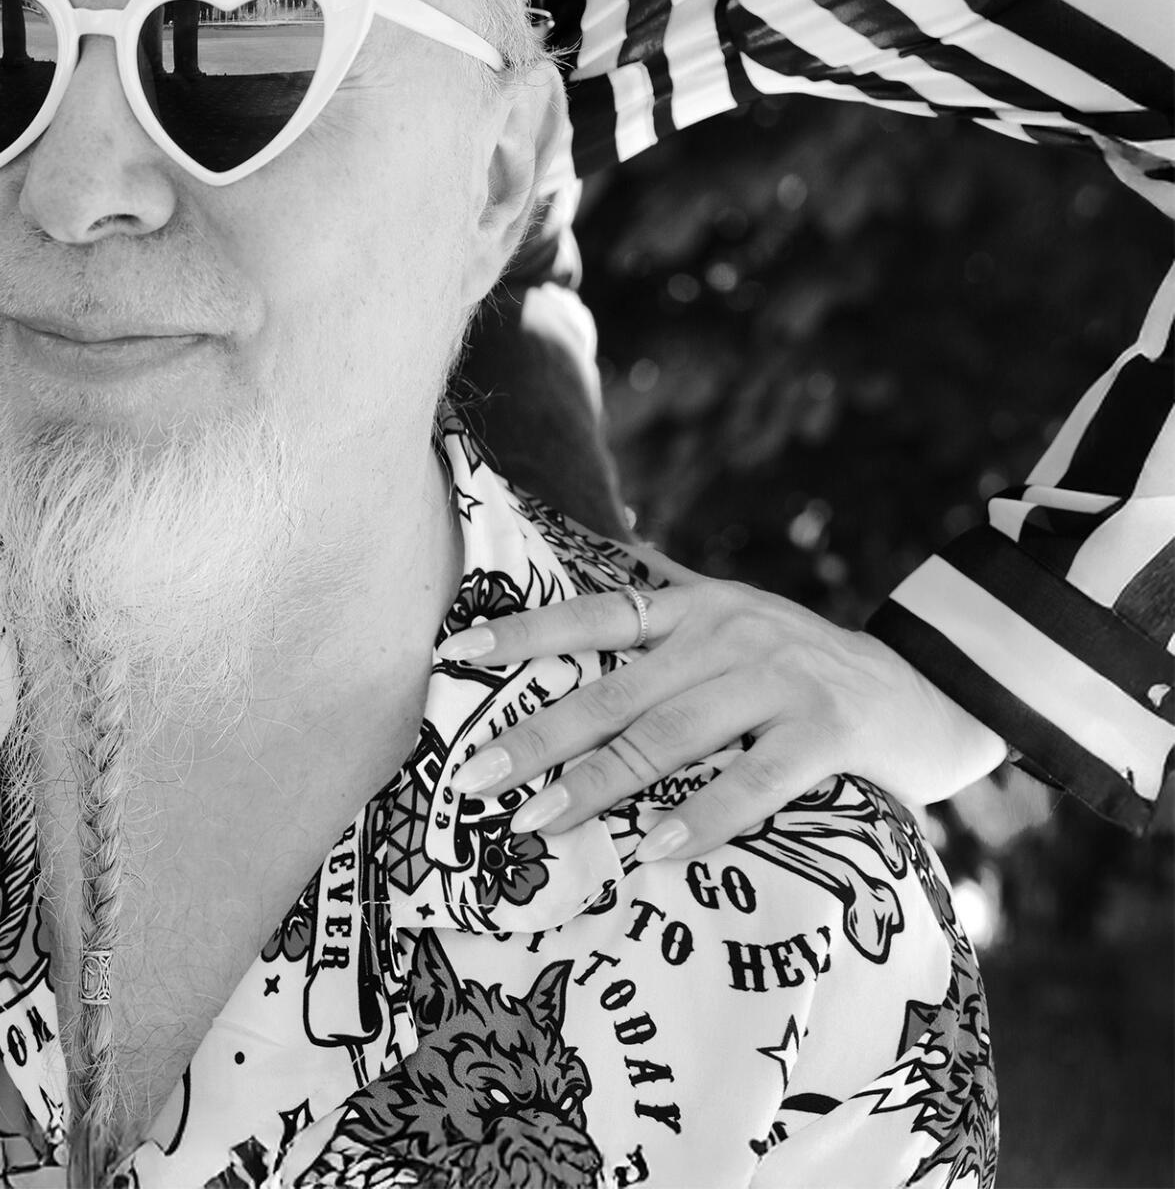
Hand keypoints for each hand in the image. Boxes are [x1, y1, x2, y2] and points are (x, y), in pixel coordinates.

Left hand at [443, 554, 1007, 860]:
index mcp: (694, 607)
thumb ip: (673, 590)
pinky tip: (655, 848)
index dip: (523, 631)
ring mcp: (777, 680)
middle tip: (472, 777)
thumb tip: (611, 543)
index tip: (454, 653)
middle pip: (613, 688)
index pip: (591, 612)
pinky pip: (753, 780)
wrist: (936, 688)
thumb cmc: (813, 664)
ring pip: (669, 735)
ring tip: (538, 824)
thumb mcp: (739, 615)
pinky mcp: (827, 731)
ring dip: (598, 784)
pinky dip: (701, 815)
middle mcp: (725, 634)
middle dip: (537, 734)